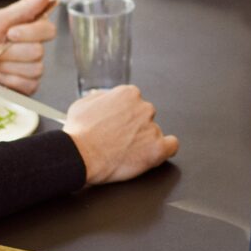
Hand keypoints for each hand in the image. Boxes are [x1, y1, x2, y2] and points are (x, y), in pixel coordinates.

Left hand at [0, 0, 57, 94]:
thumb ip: (25, 7)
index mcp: (28, 29)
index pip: (49, 30)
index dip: (30, 33)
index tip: (9, 32)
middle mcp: (32, 48)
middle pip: (39, 52)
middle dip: (9, 52)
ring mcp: (29, 68)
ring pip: (34, 69)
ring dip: (6, 66)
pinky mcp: (24, 86)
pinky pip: (29, 85)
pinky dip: (9, 81)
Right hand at [64, 85, 178, 183]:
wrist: (80, 156)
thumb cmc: (79, 133)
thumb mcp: (82, 104)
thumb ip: (100, 97)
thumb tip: (105, 97)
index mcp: (129, 94)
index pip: (134, 102)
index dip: (124, 115)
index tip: (118, 124)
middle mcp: (144, 108)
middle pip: (145, 116)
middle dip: (134, 127)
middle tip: (119, 139)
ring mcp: (152, 128)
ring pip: (154, 132)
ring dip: (143, 140)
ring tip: (125, 151)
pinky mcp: (157, 148)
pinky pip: (171, 146)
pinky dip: (165, 149)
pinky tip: (154, 152)